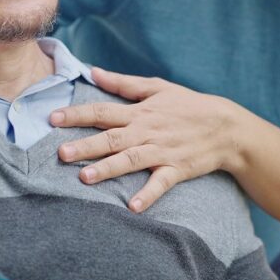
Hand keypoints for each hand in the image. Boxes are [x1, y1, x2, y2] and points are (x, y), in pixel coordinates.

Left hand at [50, 68, 240, 212]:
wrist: (226, 126)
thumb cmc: (189, 105)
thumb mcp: (157, 87)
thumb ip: (123, 83)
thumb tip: (93, 72)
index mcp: (139, 111)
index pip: (102, 111)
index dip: (77, 115)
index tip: (53, 119)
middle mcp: (147, 131)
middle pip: (111, 138)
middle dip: (85, 146)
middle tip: (60, 153)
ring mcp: (162, 151)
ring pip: (130, 160)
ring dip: (108, 169)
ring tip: (85, 178)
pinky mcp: (177, 169)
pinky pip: (160, 183)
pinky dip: (148, 194)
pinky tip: (133, 207)